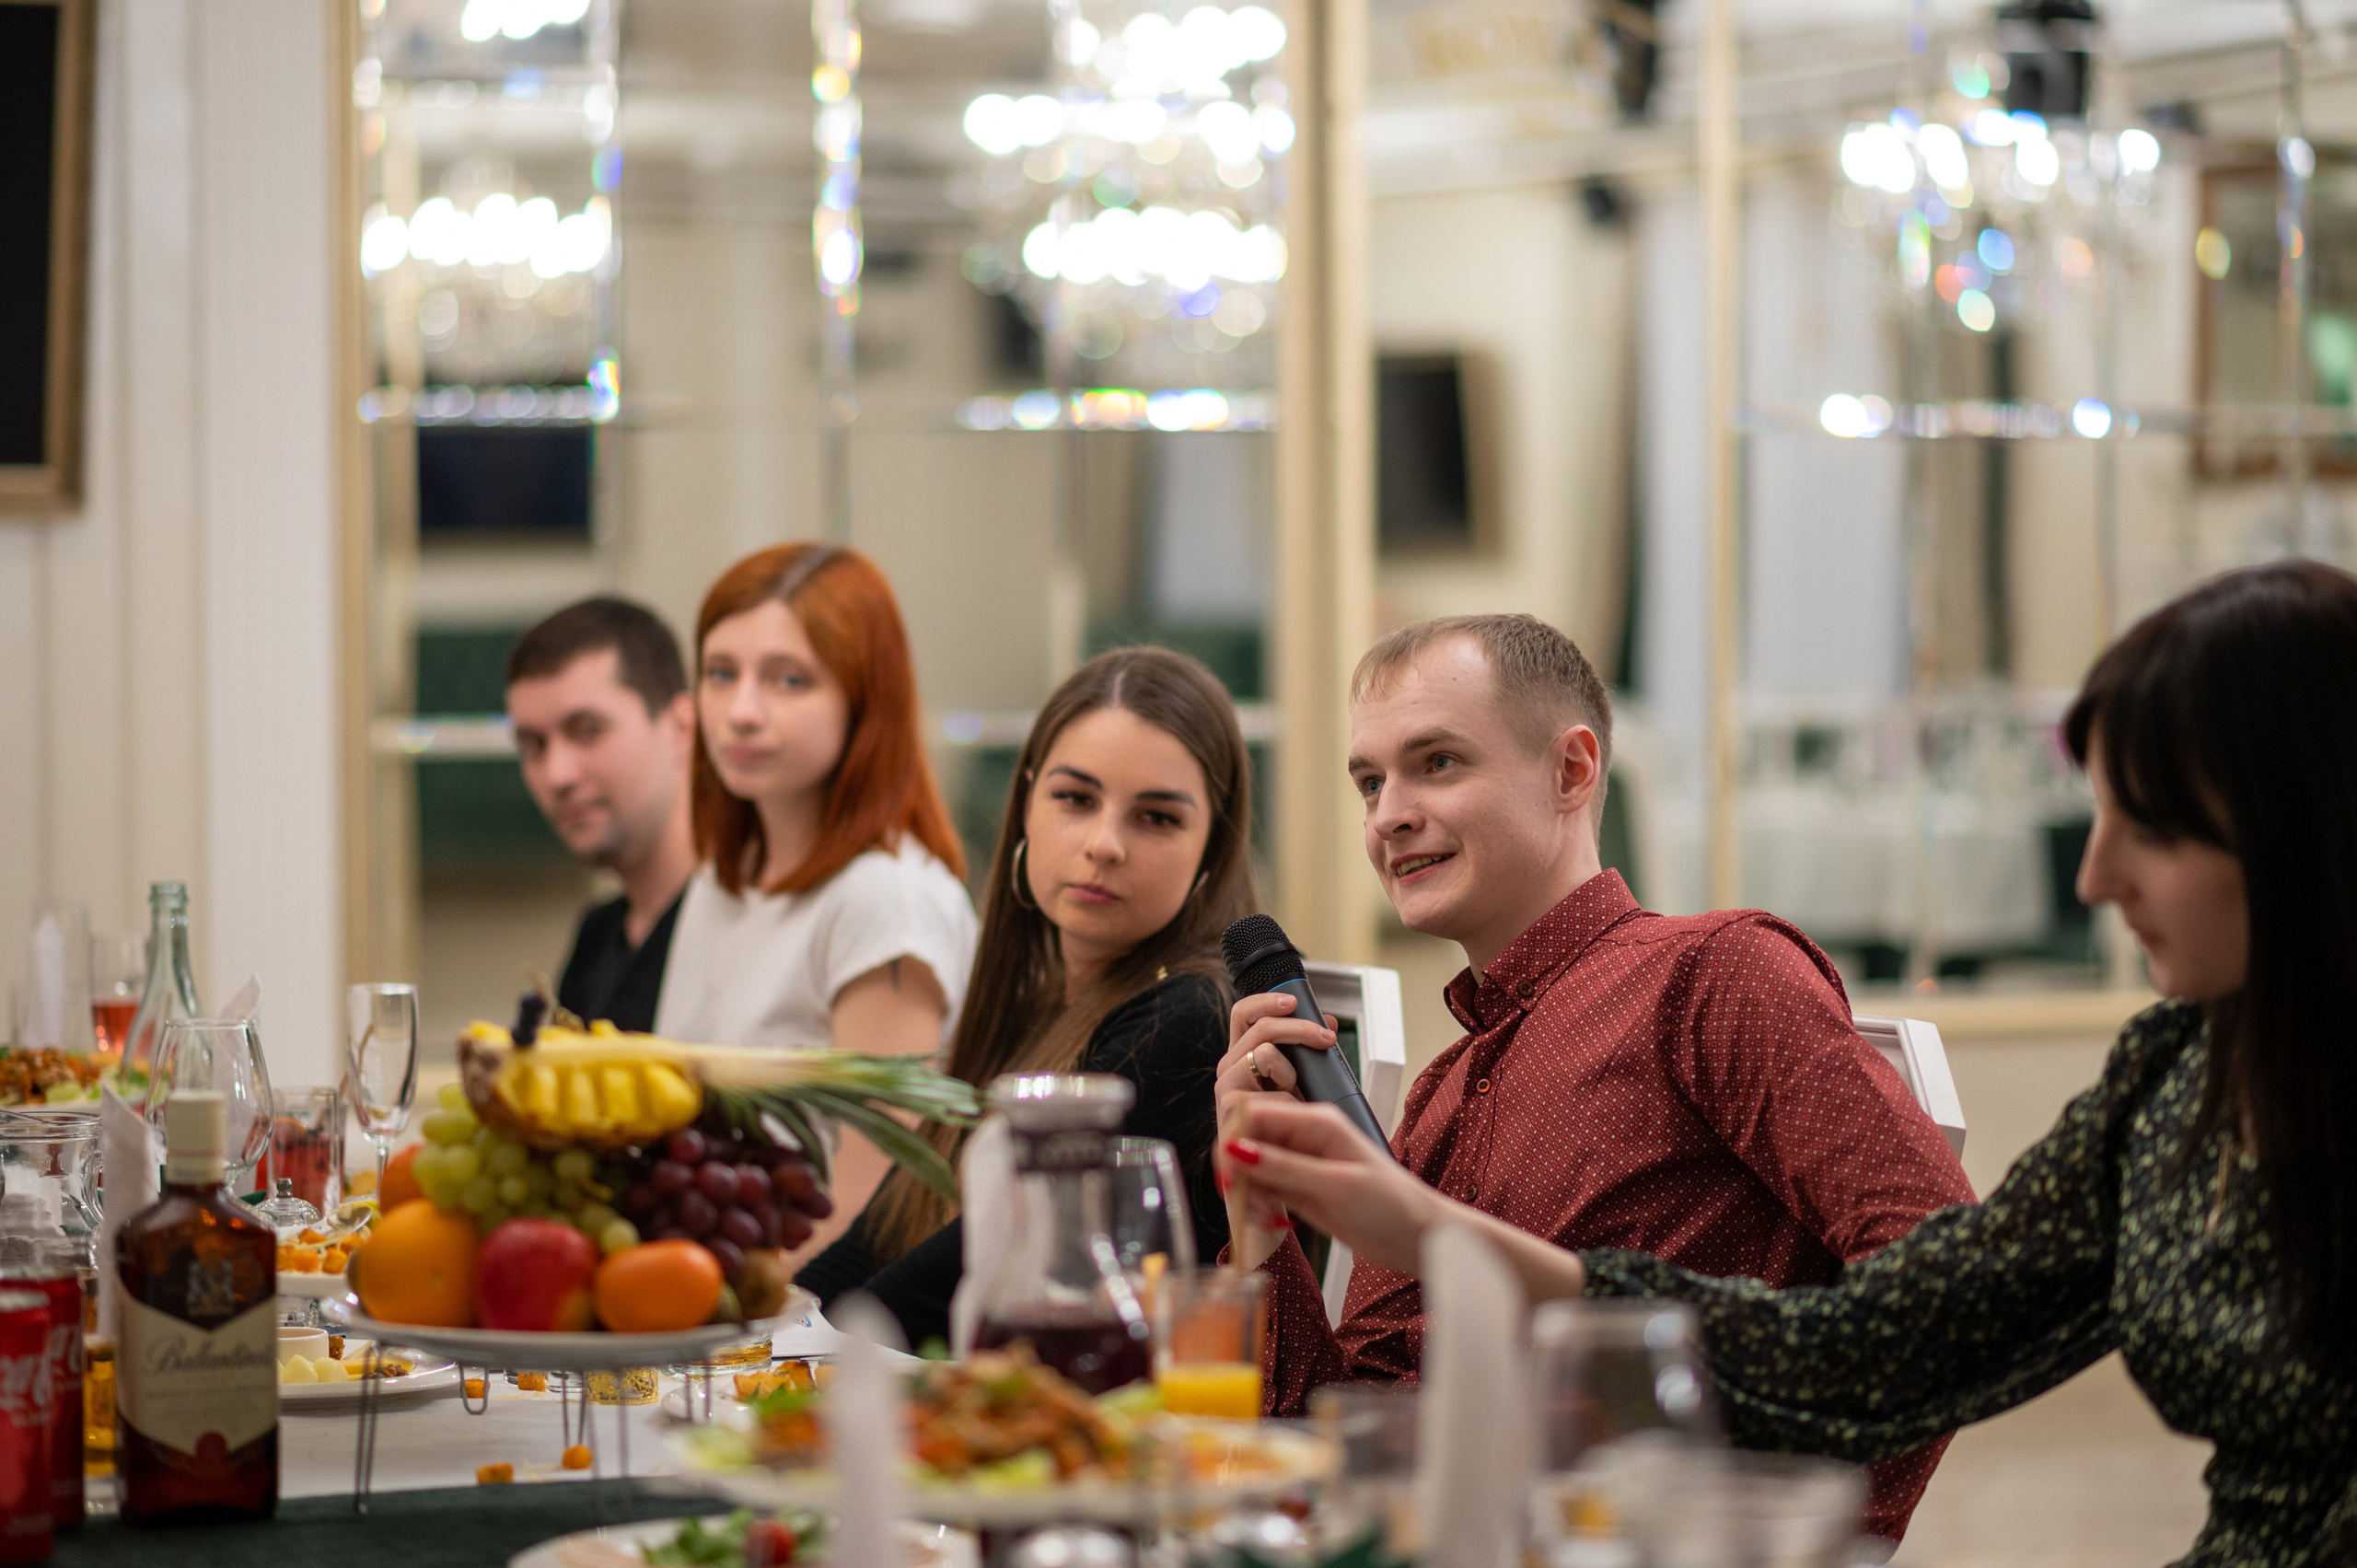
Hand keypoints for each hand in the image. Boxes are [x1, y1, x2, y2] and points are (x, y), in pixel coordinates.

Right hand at [1223, 1099, 1592, 1303]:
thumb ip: (1284, 1168)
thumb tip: (1236, 1150)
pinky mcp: (1299, 1188)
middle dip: (1237, 1169)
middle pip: (1246, 1137)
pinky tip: (1271, 1220)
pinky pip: (1263, 1187)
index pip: (1254, 1112)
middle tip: (1249, 1201)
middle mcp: (1303, 1137)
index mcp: (1316, 1121)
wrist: (1417, 1237)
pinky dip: (1258, 1204)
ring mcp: (1300, 1163)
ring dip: (1247, 1190)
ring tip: (1265, 1216)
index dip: (1232, 1139)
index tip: (1229, 1174)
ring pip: (1250, 1165)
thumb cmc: (1392, 1206)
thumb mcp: (1336, 1186)